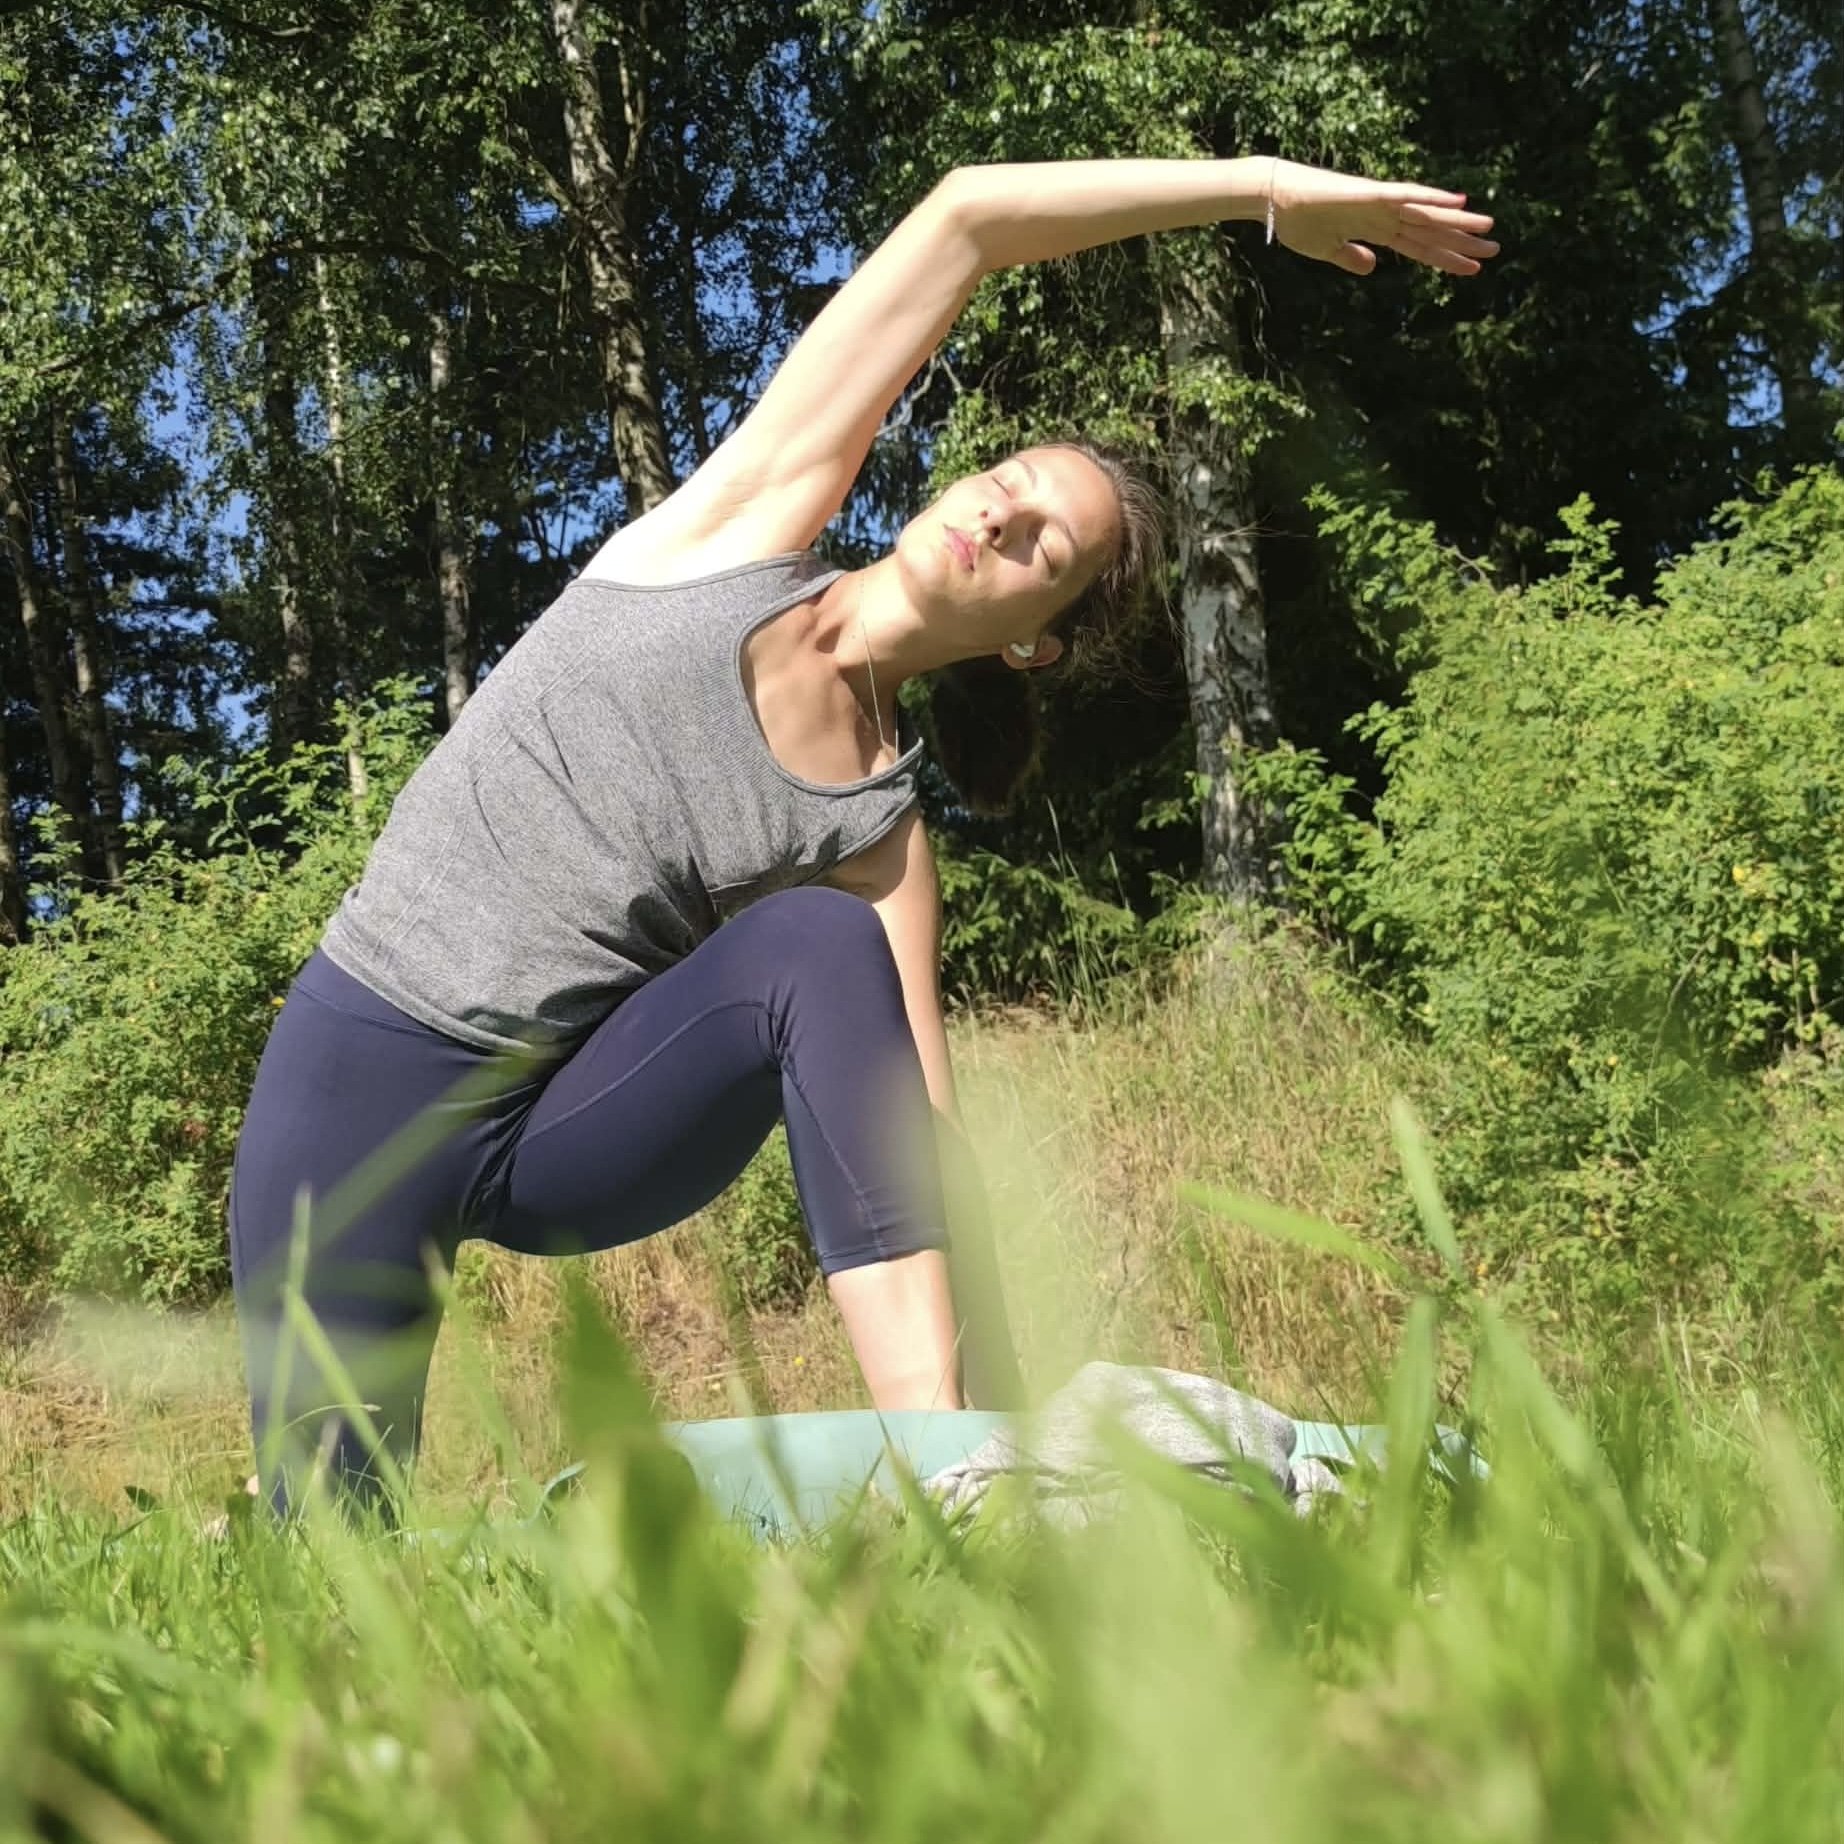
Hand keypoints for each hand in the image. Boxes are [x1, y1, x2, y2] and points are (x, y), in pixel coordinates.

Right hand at [1267, 158, 1500, 277]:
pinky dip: (1431, 198)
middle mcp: (1384, 215)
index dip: (1445, 258)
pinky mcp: (1370, 193)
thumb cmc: (1295, 223)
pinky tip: (1455, 201)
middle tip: (1494, 249)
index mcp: (1375, 230)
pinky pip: (1406, 196)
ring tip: (1488, 226)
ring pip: (1426, 213)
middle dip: (1462, 240)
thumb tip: (1372, 268)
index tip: (1471, 268)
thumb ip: (1351, 258)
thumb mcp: (1327, 251)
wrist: (1275, 200)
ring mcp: (1379, 203)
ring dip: (1457, 221)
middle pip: (1430, 230)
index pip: (1419, 247)